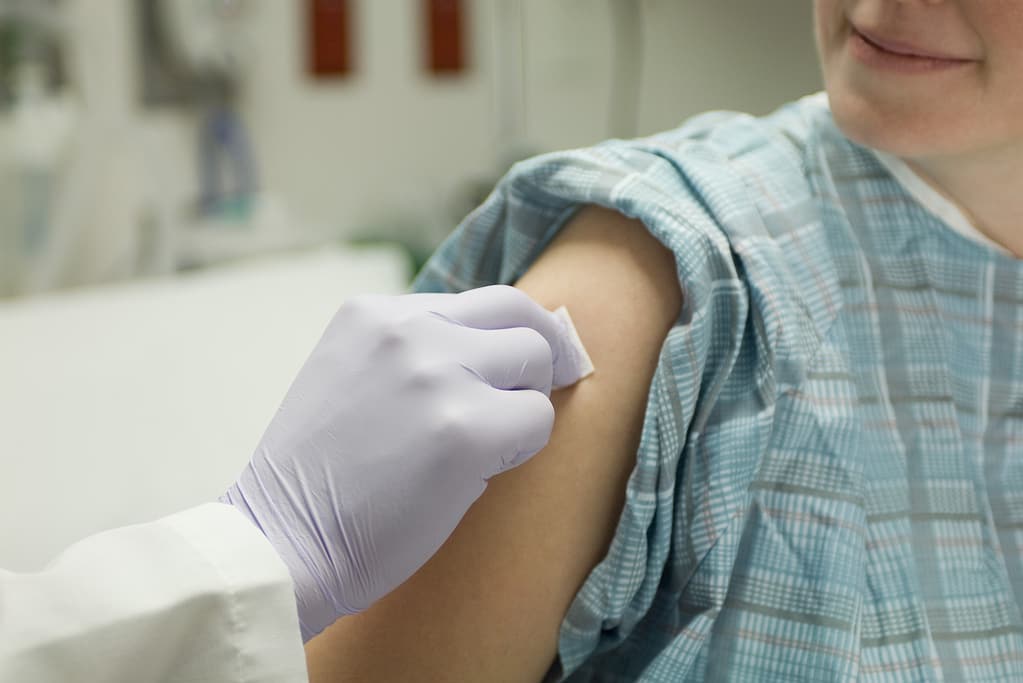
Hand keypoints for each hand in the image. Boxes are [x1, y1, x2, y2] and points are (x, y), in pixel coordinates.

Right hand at [220, 285, 590, 640]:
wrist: (283, 542)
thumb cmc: (321, 476)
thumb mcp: (354, 375)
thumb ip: (416, 352)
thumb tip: (503, 351)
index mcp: (376, 313)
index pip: (481, 300)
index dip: (513, 332)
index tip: (530, 359)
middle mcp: (407, 330)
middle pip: (518, 315)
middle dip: (540, 354)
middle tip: (541, 390)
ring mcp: (437, 375)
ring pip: (537, 362)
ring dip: (524, 403)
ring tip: (486, 444)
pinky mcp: (465, 430)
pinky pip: (537, 421)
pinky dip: (522, 448)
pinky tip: (480, 472)